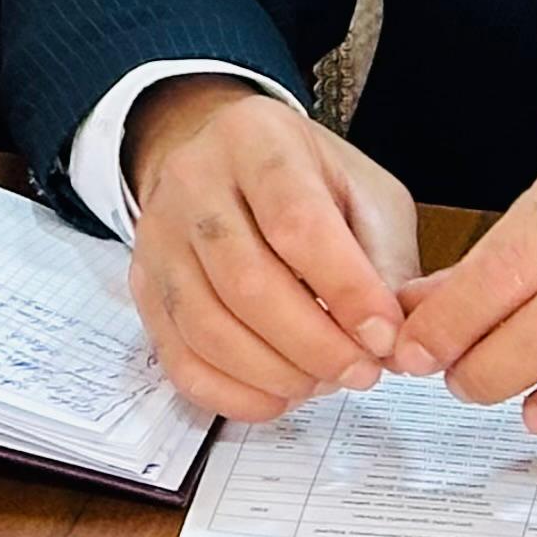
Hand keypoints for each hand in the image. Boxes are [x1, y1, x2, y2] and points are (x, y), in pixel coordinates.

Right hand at [121, 75, 420, 420]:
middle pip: (246, 281)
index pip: (296, 222)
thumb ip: (385, 263)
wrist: (222, 158)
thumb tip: (393, 346)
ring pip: (208, 326)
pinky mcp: (143, 286)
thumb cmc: (306, 179)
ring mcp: (158, 236)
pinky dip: (234, 395)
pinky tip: (279, 393)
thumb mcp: (364, 193)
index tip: (386, 336)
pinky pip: (179, 359)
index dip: (347, 291)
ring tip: (323, 379)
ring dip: (277, 374)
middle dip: (315, 344)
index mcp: (256, 141)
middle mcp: (193, 181)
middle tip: (362, 371)